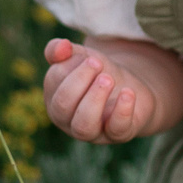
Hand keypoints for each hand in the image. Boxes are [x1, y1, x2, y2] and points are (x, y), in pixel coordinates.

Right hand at [42, 38, 157, 141]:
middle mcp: (67, 120)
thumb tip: (62, 47)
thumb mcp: (80, 56)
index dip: (70, 66)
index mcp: (54, 98)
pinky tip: (127, 92)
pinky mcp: (118, 135)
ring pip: (83, 126)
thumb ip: (63, 49)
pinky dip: (122, 111)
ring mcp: (93, 131)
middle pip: (62, 106)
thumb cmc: (98, 73)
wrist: (130, 89)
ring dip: (95, 99)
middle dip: (79, 81)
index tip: (91, 57)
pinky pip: (116, 130)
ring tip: (108, 79)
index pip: (53, 83)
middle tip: (98, 63)